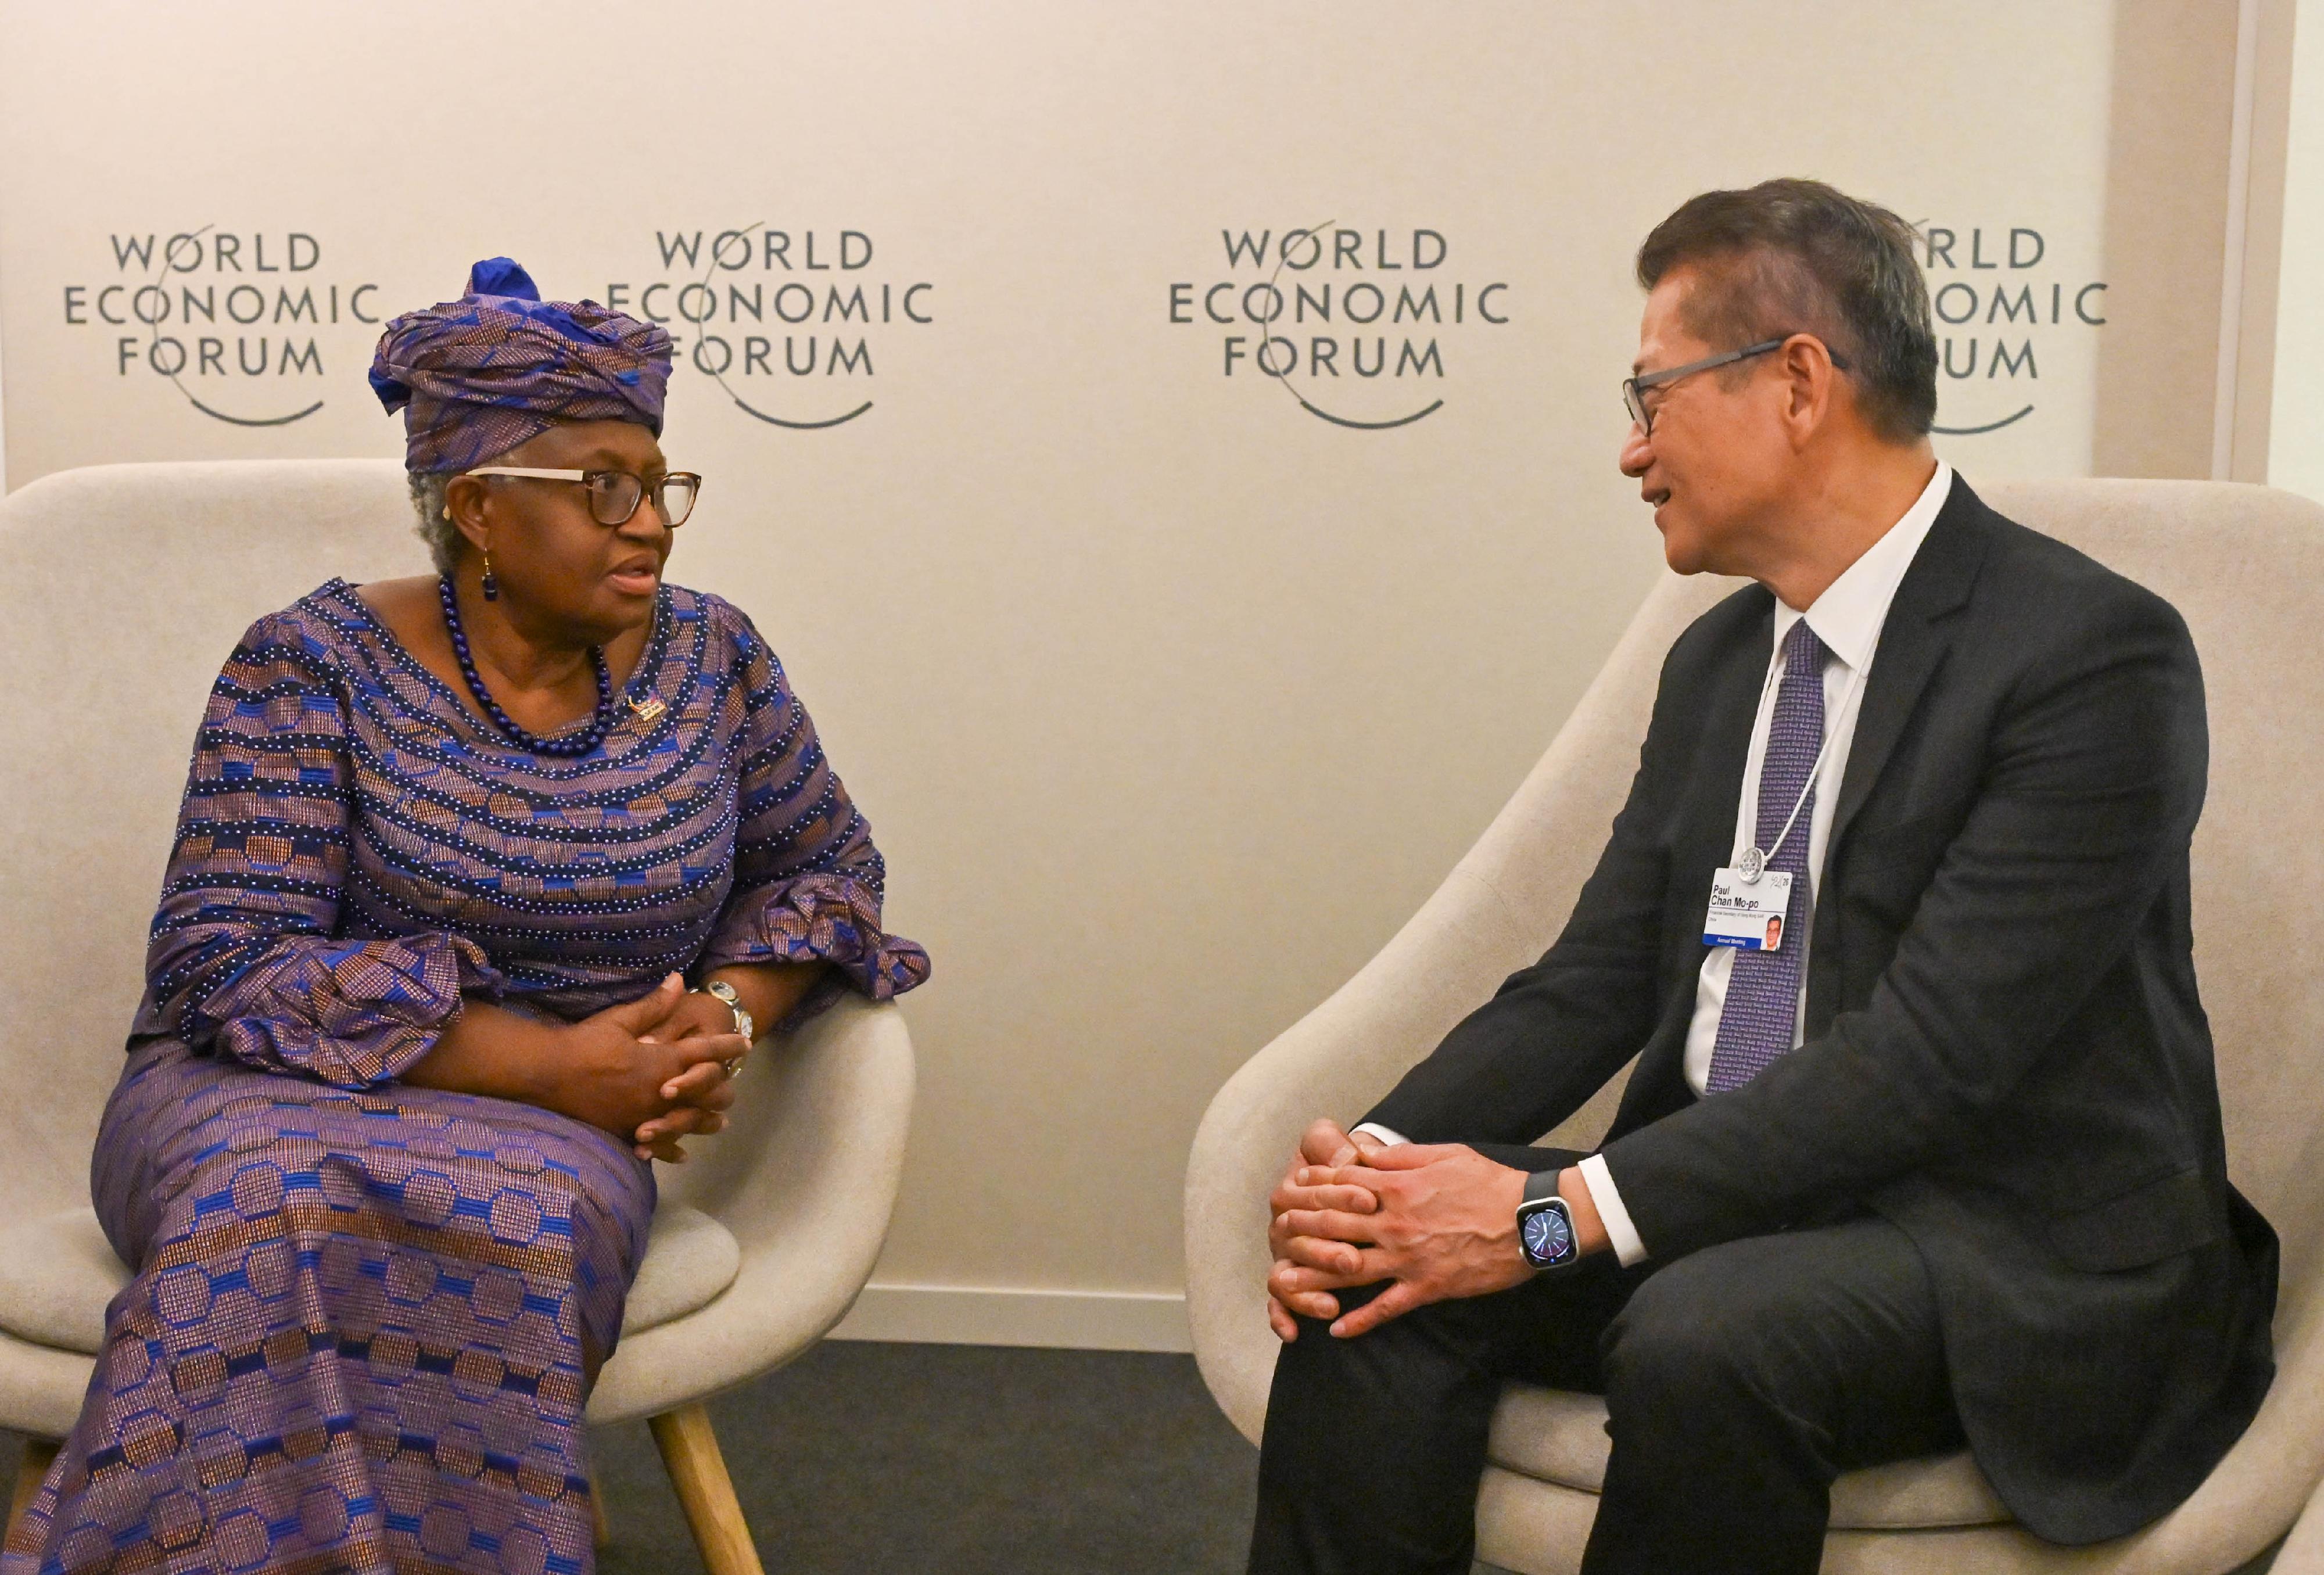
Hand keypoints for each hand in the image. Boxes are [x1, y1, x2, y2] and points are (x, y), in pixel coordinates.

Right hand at [533, 976, 748, 1162]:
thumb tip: (679, 980)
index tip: (744, 1043)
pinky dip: (672, 1150)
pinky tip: (683, 1155)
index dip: (726, 1046)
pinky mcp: (626, 1131)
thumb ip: (655, 1005)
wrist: (547, 1075)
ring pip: (687, 1122)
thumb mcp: (620, 1020)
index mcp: (662, 1061)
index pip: (705, 1052)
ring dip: (705, 1122)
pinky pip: (657, 1146)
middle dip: (722, 1088)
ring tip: (719, 1123)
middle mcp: (660, 1091)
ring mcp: (645, 1115)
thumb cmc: (583, 1044)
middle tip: (734, 1086)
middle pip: (705, 1094)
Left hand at [1272, 1143, 1532, 1338]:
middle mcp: (1395, 1222)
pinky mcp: (1428, 1286)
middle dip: (1300, 1228)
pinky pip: (1386, 1307)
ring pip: (1348, 1269)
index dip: (1312, 1186)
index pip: (1341, 1184)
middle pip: (1334, 1225)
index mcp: (1398, 1186)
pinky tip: (1335, 1330)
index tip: (1292, 1188)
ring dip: (1313, 1276)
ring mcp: (1409, 1257)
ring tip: (1284, 1284)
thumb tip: (1364, 1150)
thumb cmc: (1490, 1182)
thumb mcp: (1443, 1154)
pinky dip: (1359, 1320)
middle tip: (1277, 1231)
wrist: (1531, 1220)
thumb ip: (1399, 1155)